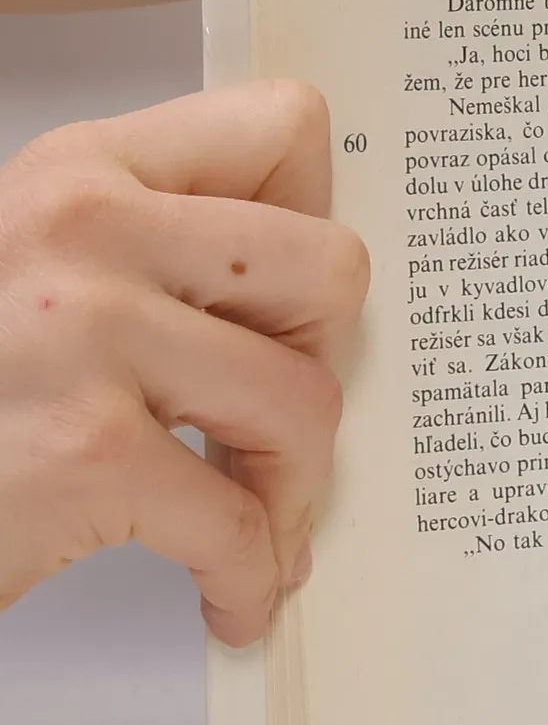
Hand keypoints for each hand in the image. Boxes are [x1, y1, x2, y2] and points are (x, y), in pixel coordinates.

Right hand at [0, 81, 368, 643]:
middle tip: (275, 420)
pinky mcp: (84, 452)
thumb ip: (157, 254)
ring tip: (256, 521)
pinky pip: (241, 524)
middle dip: (325, 364)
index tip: (294, 299)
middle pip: (330, 269)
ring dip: (293, 488)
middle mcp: (82, 227)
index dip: (318, 220)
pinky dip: (247, 579)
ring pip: (305, 402)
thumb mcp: (39, 271)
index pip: (282, 126)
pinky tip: (228, 598)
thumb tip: (315, 300)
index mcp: (82, 172)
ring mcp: (82, 332)